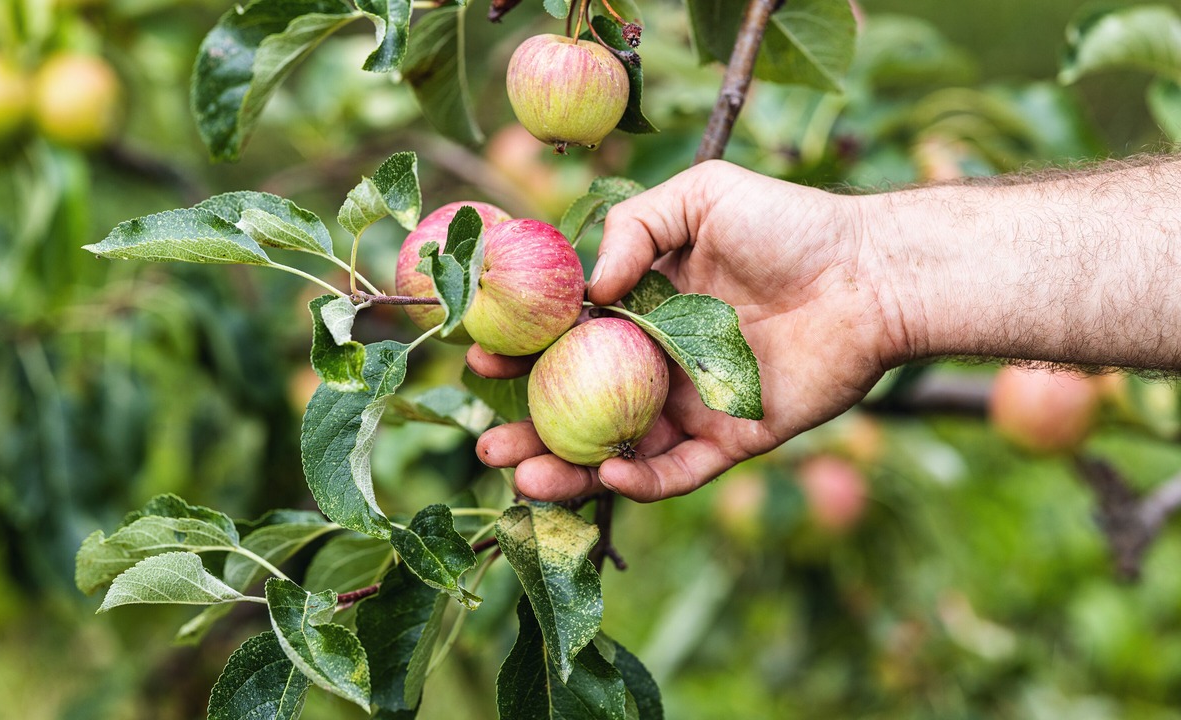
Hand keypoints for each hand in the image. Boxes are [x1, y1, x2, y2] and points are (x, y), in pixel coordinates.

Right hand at [470, 160, 906, 501]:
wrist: (868, 274)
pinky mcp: (732, 440)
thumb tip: (587, 289)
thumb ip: (633, 227)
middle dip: (530, 427)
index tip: (481, 355)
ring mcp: (694, 405)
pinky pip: (677, 471)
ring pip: (618, 447)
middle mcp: (660, 361)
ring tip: (522, 474)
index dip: (524, 351)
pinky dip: (639, 479)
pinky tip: (605, 471)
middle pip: (581, 404)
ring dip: (568, 467)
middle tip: (489, 440)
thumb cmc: (787, 225)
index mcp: (645, 308)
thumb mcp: (701, 195)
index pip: (570, 338)